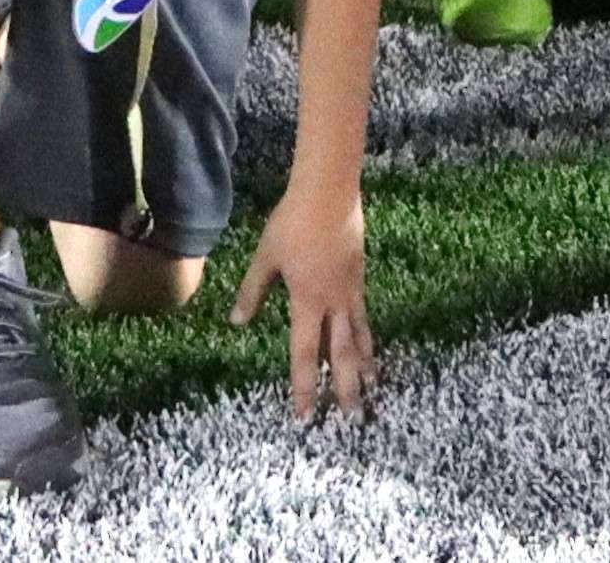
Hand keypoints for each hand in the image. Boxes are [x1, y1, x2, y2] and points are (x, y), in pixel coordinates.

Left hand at [231, 177, 373, 419]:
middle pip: (340, 353)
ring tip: (372, 387)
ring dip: (363, 365)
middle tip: (351, 418)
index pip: (304, 354)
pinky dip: (367, 335)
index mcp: (307, 302)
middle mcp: (333, 302)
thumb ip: (252, 291)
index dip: (304, 386)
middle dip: (344, 387)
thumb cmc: (292, 223)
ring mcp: (350, 289)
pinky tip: (368, 343)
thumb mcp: (265, 258)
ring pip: (359, 336)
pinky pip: (363, 315)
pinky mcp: (359, 275)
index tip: (306, 415)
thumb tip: (237, 322)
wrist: (329, 191)